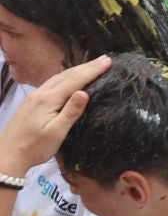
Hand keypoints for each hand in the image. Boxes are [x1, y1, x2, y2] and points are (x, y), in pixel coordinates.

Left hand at [0, 55, 110, 174]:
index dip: (92, 70)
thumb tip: (84, 92)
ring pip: (59, 77)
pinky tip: (70, 78)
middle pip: (67, 75)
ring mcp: (34, 96)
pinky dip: (67, 76)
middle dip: (87, 66)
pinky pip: (53, 82)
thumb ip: (70, 112)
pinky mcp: (31, 102)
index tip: (108, 61)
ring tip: (92, 65)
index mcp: (48, 99)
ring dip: (77, 70)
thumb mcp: (55, 133)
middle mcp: (41, 93)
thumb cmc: (34, 148)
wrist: (6, 156)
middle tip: (105, 59)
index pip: (74, 80)